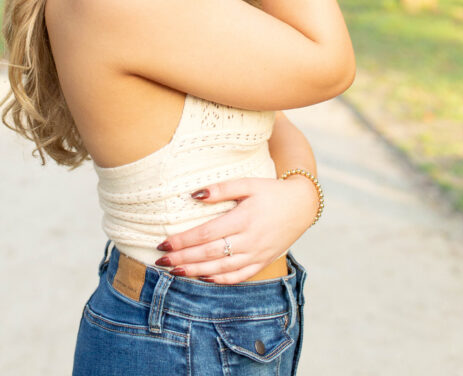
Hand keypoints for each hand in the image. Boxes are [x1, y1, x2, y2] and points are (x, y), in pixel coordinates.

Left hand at [154, 175, 316, 282]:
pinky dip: (220, 280)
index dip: (183, 241)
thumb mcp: (248, 183)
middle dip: (183, 259)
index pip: (206, 233)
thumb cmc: (271, 191)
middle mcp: (249, 240)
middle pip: (210, 254)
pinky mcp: (262, 262)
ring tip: (175, 272)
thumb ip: (221, 189)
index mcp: (243, 219)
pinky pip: (239, 276)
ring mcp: (256, 254)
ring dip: (196, 272)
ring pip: (221, 268)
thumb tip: (193, 195)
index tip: (163, 244)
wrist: (302, 205)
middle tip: (160, 262)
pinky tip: (204, 278)